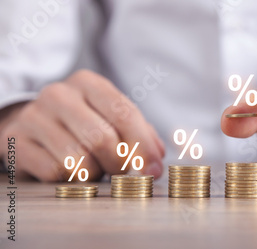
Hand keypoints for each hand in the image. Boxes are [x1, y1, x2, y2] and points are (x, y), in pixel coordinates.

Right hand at [0, 70, 164, 181]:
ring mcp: (34, 117)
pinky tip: (69, 170)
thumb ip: (140, 133)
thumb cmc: (81, 123)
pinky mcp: (16, 142)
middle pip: (102, 139)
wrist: (30, 124)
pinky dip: (69, 179)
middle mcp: (59, 94)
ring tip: (92, 167)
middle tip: (120, 170)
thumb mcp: (111, 118)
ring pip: (78, 159)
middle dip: (119, 164)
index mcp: (88, 83)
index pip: (124, 113)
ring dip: (94, 173)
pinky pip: (55, 171)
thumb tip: (158, 156)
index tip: (154, 170)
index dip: (143, 146)